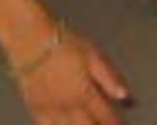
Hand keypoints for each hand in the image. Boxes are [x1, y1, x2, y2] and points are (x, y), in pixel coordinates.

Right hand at [15, 24, 130, 123]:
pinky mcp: (36, 109)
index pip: (107, 118)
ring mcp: (51, 110)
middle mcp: (69, 107)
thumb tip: (127, 97)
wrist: (29, 38)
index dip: (116, 124)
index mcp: (86, 93)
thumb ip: (110, 79)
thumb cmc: (62, 43)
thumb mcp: (93, 55)